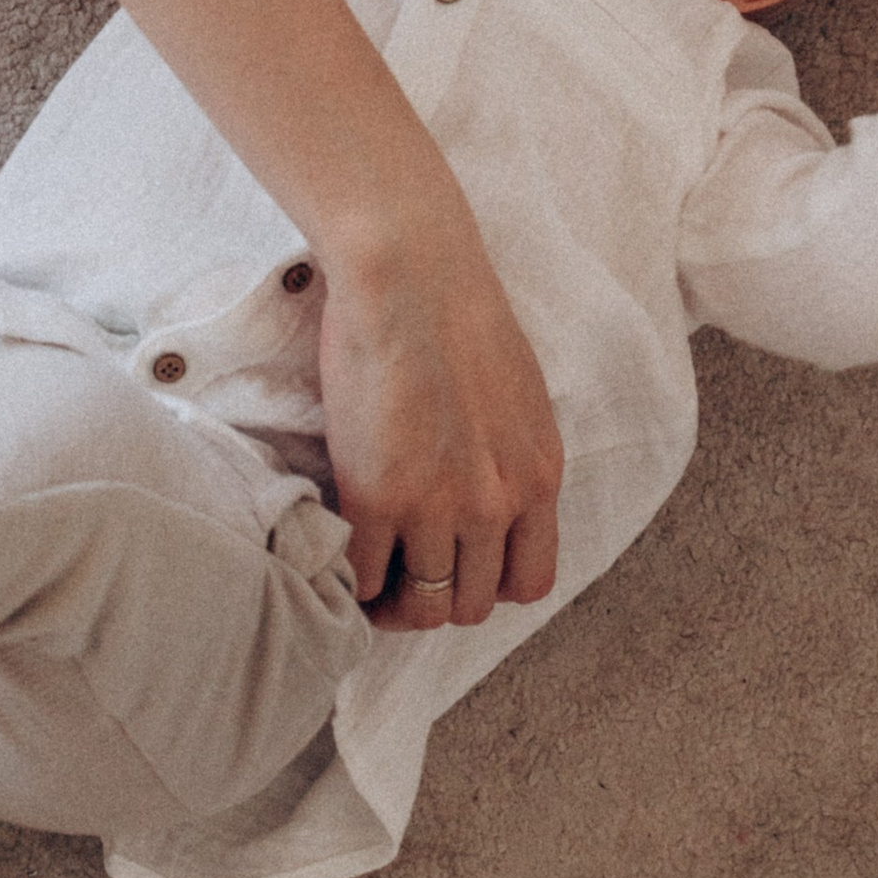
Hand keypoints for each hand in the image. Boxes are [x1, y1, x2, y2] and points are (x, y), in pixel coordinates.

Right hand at [315, 206, 563, 630]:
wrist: (410, 271)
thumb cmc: (455, 310)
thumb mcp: (517, 394)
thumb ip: (507, 454)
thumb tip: (480, 485)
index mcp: (538, 476)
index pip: (530, 583)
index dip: (489, 585)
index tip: (456, 565)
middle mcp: (497, 503)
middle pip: (474, 604)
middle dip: (437, 597)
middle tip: (400, 574)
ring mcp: (438, 506)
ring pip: (423, 606)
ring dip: (391, 600)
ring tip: (367, 574)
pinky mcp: (378, 495)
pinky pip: (365, 577)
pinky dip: (352, 580)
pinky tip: (340, 551)